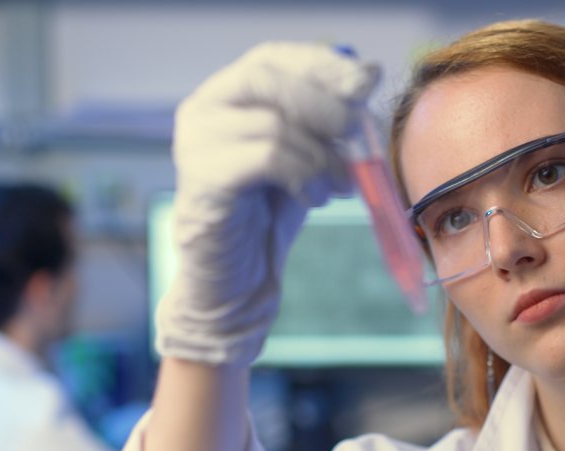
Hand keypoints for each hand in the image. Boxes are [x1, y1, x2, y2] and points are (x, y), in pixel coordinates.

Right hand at [156, 43, 378, 365]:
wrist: (241, 280)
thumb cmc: (272, 213)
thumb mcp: (310, 154)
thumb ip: (330, 116)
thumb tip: (369, 71)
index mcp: (228, 96)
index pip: (273, 57)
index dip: (321, 64)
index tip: (366, 82)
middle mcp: (203, 110)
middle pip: (267, 78)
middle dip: (325, 104)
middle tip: (359, 136)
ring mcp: (195, 144)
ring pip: (273, 123)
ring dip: (323, 154)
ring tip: (342, 184)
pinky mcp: (202, 180)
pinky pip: (266, 158)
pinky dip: (303, 175)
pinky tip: (313, 198)